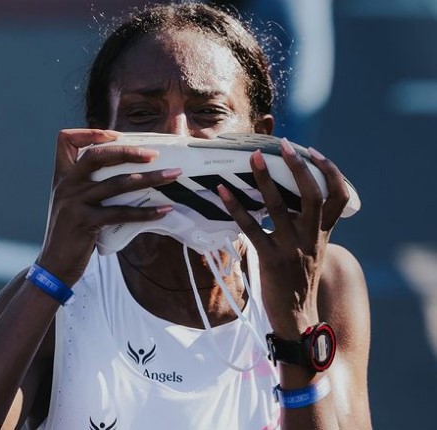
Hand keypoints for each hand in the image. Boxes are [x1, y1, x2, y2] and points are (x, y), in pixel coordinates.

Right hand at [37, 129, 180, 285]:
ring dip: (149, 179)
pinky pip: (121, 213)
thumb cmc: (70, 232)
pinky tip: (163, 210)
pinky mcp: (84, 222)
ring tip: (172, 176)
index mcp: (63, 176)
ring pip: (117, 183)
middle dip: (129, 151)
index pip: (65, 139)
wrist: (53, 265)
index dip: (90, 132)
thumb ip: (88, 185)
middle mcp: (66, 185)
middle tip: (155, 154)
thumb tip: (127, 171)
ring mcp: (74, 203)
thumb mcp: (72, 202)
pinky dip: (145, 212)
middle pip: (97, 156)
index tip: (116, 136)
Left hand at [218, 139, 349, 339]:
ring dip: (264, 180)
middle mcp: (310, 237)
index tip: (314, 152)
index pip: (338, 197)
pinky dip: (236, 208)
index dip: (330, 172)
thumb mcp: (311, 250)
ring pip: (279, 207)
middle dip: (298, 167)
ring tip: (252, 158)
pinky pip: (251, 229)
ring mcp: (291, 248)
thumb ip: (305, 226)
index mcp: (322, 233)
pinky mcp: (270, 259)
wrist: (296, 317)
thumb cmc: (298, 280)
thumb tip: (283, 198)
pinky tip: (222, 192)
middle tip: (283, 145)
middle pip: (312, 195)